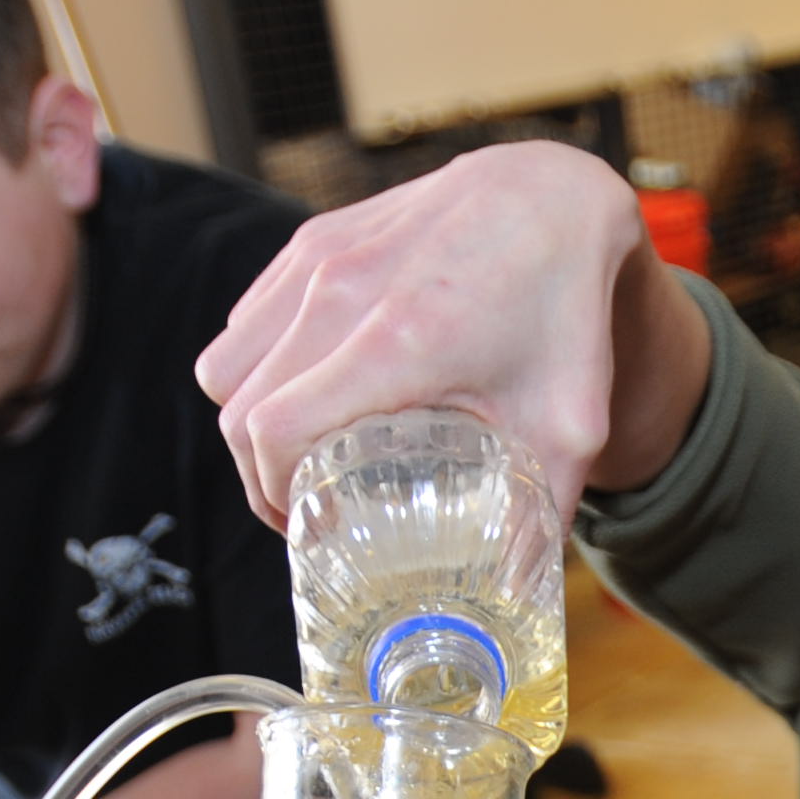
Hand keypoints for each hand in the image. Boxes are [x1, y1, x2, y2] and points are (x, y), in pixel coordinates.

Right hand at [194, 141, 654, 531]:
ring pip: (228, 364)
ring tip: (293, 452)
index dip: (273, 494)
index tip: (304, 527)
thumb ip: (546, 517)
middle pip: (238, 410)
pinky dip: (256, 364)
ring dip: (246, 418)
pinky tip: (303, 387)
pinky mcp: (315, 238)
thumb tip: (520, 602)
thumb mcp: (571, 427)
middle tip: (298, 508)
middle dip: (258, 473)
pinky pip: (247, 317)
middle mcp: (340, 294)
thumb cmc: (567, 314)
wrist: (554, 196)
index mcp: (396, 345)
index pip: (273, 433)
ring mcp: (319, 259)